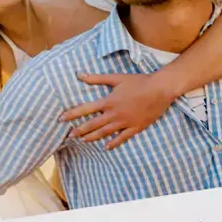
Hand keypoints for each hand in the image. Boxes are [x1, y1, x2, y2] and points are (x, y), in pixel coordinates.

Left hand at [63, 72, 177, 148]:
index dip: (72, 114)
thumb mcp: (116, 78)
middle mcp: (115, 114)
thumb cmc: (138, 81)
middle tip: (70, 136)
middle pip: (93, 124)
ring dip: (93, 137)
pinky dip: (113, 143)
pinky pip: (122, 138)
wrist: (160, 89)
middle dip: (80, 130)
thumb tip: (79, 74)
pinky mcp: (136, 127)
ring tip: (83, 141)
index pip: (86, 109)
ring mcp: (125, 122)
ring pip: (105, 133)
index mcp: (108, 101)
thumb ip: (96, 78)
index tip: (61, 119)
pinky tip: (106, 147)